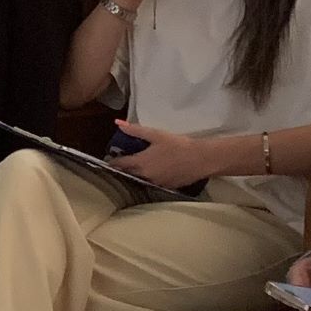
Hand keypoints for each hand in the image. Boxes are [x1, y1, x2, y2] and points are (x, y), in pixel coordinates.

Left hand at [106, 122, 224, 189]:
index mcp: (140, 163)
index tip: (109, 160)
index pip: (120, 165)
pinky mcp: (167, 187)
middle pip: (128, 174)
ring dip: (137, 175)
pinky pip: (153, 184)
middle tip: (122, 162)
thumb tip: (118, 123)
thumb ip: (135, 130)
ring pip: (141, 180)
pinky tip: (154, 172)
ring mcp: (156, 184)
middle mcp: (145, 176)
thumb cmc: (178, 145)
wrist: (201, 159)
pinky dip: (150, 178)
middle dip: (124, 169)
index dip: (113, 162)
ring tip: (137, 167)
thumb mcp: (156, 134)